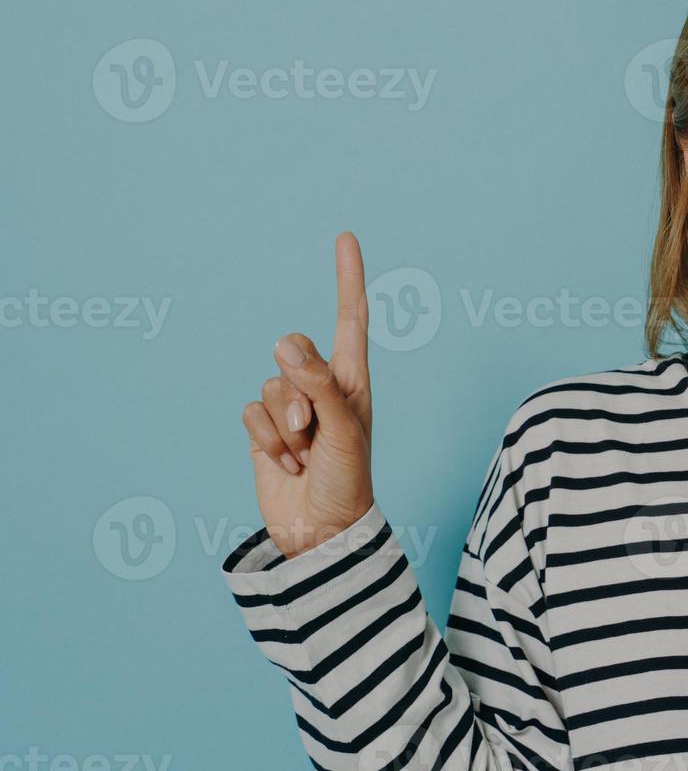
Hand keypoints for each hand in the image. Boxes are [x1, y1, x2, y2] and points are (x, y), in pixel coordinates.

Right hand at [241, 232, 374, 558]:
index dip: (348, 279)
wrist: (322, 532)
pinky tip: (283, 463)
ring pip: (269, 385)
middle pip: (292, 353)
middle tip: (312, 432)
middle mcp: (323, 387)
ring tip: (304, 454)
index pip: (350, 319)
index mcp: (354, 381)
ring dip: (283, 425)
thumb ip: (318, 385)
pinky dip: (265, 439)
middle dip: (297, 391)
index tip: (346, 238)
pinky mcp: (265, 429)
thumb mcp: (342, 430)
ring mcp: (292, 408)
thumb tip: (286, 344)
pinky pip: (250, 412)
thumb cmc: (347, 481)